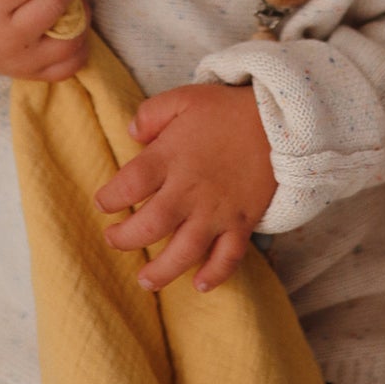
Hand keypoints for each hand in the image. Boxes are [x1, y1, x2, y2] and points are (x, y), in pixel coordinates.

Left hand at [95, 84, 277, 293]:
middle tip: (113, 240)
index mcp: (170, 158)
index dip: (110, 198)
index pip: (128, 185)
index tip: (104, 203)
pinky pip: (228, 257)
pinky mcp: (243, 222)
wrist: (280, 120)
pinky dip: (214, 275)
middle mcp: (190, 190)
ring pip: (184, 251)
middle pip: (149, 225)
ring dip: (161, 270)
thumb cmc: (227, 109)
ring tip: (145, 280)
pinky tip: (198, 285)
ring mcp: (217, 210)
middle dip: (125, 239)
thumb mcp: (183, 98)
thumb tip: (131, 134)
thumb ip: (151, 114)